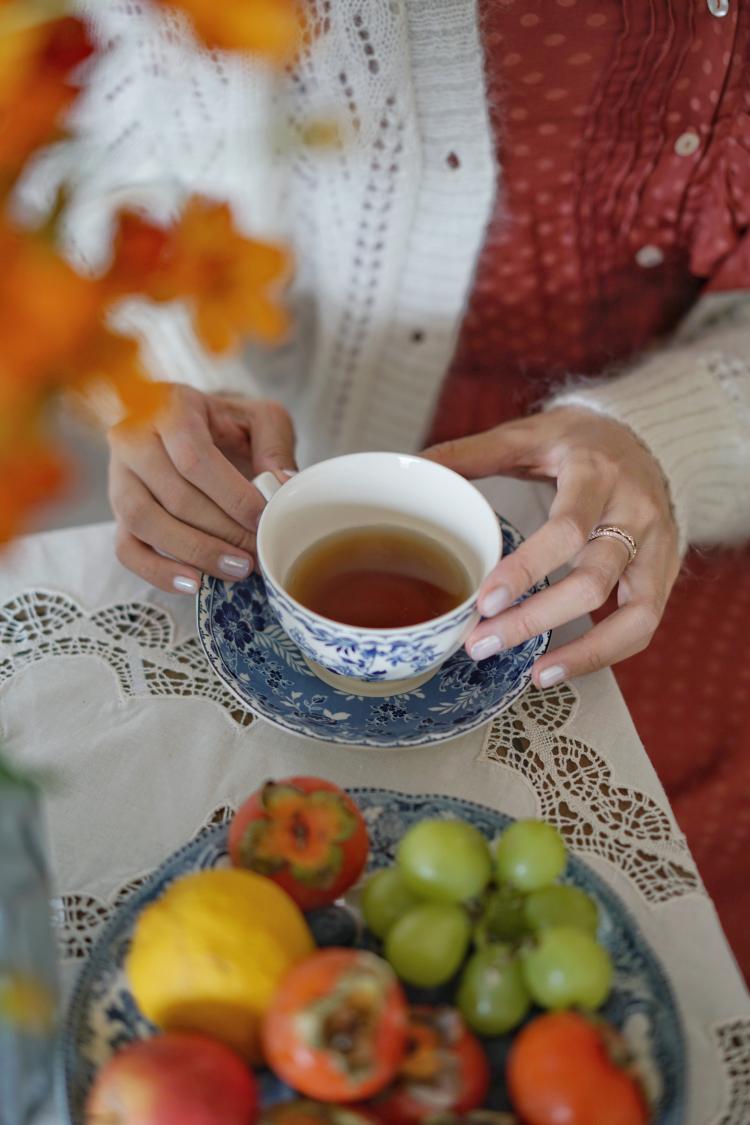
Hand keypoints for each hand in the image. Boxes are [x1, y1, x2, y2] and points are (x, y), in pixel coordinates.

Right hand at [108, 384, 295, 593]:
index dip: (231, 496)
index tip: (262, 519)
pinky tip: (194, 583)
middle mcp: (133, 438)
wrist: (196, 427)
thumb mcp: (261, 419)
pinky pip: (126, 548)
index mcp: (170, 407)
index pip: (193, 458)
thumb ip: (275, 447)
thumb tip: (282, 486)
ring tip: (235, 569)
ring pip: (144, 522)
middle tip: (256, 552)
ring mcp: (119, 476)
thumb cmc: (229, 424)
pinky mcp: (118, 511)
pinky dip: (158, 571)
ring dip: (194, 552)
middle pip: (173, 495)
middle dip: (221, 531)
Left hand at [423, 408, 680, 685]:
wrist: (643, 437)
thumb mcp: (528, 435)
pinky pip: (645, 624)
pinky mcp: (665, 572)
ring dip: (582, 652)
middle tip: (482, 644)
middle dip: (536, 619)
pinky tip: (564, 668)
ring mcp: (657, 545)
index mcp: (596, 473)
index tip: (485, 602)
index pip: (566, 529)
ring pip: (633, 613)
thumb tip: (418, 466)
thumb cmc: (578, 441)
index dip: (526, 570)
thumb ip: (474, 453)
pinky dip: (608, 653)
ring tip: (534, 676)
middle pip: (593, 579)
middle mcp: (635, 511)